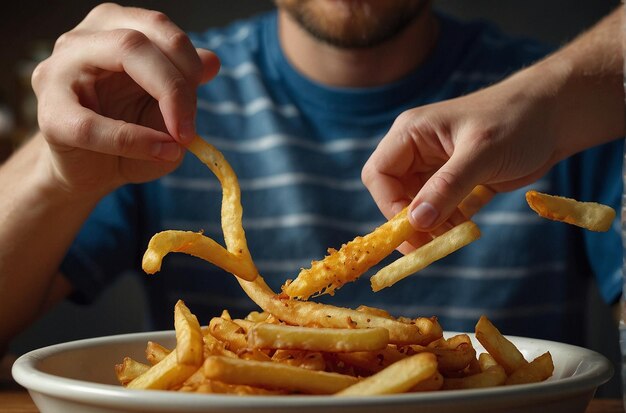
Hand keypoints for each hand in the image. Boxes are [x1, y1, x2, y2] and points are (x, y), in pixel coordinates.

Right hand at [31, 3, 219, 197]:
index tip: (205, 90)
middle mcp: (84, 39)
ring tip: (179, 139)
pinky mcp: (50, 115)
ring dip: (165, 99)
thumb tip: (211, 60)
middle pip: (140, 38)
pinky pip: (94, 124)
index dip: (189, 59)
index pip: (158, 27)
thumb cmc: (131, 133)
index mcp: (114, 29)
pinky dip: (135, 140)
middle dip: (178, 82)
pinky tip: (160, 151)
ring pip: (122, 53)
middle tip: (192, 125)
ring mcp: (59, 70)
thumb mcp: (167, 107)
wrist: (93, 171)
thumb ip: (186, 82)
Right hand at [362, 71, 560, 233]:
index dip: (389, 206)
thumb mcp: (481, 154)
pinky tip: (465, 227)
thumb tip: (416, 223)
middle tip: (430, 244)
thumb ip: (446, 187)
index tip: (411, 232)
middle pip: (395, 193)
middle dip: (411, 220)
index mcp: (411, 133)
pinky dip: (449, 222)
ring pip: (418, 204)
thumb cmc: (517, 121)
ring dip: (432, 224)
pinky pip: (441, 207)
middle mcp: (418, 149)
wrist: (557, 114)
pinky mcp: (457, 179)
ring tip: (456, 233)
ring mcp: (437, 165)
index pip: (379, 174)